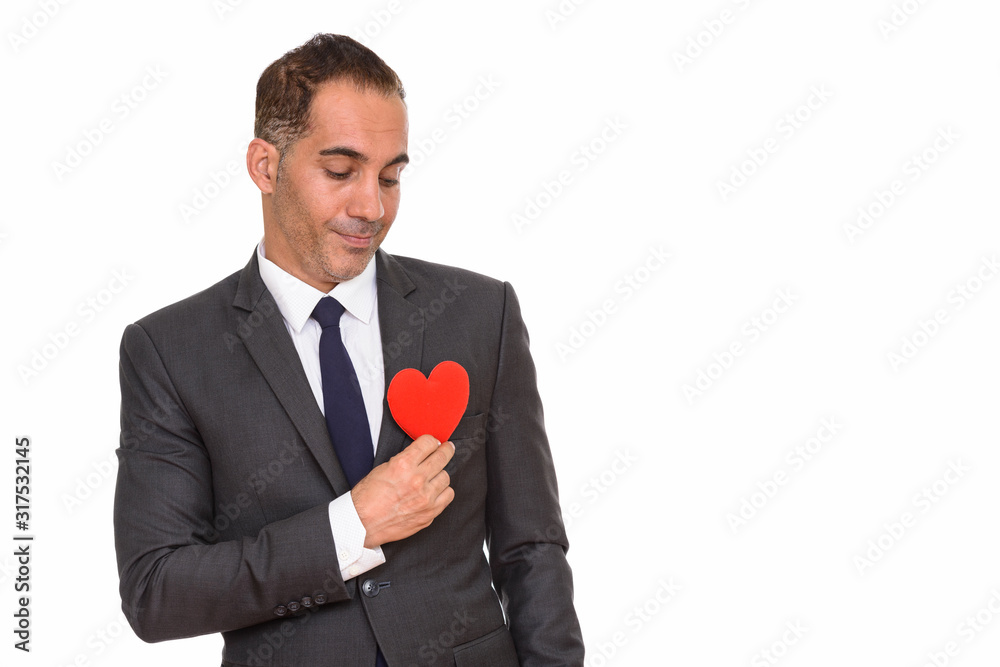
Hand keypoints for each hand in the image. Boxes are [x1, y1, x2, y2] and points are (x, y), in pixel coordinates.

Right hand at [352, 434, 455, 548]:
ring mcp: (425, 497)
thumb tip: (419, 455)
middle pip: (442, 457)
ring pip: (446, 477)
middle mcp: (417, 479)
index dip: (433, 441)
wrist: (362, 523)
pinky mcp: (429, 513)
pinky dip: (443, 491)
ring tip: (434, 476)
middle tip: (447, 449)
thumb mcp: (383, 468)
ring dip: (440, 474)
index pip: (429, 443)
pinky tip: (437, 490)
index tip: (435, 442)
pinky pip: (448, 495)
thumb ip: (404, 460)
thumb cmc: (368, 497)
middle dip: (446, 450)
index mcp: (403, 465)